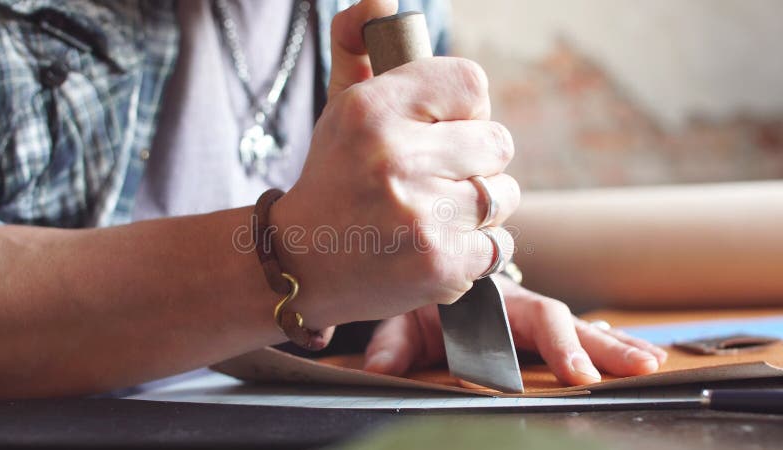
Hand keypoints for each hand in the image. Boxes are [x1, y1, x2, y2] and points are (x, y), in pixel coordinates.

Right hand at [270, 0, 519, 327]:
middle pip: (497, 142)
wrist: (302, 266)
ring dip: (479, 208)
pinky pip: (500, 244)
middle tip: (435, 179)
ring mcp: (420, 215)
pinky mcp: (440, 263)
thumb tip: (379, 0)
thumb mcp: (339, 108)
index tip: (444, 129)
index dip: (467, 109)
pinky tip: (439, 247)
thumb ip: (358, 47)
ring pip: (502, 195)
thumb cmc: (334, 179)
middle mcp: (395, 158)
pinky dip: (479, 249)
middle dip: (474, 162)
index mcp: (371, 109)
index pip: (472, 82)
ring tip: (434, 216)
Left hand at [363, 274, 667, 384]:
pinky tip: (634, 350)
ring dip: (618, 343)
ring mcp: (533, 318)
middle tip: (641, 368)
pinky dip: (606, 340)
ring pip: (582, 327)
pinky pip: (577, 332)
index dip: (562, 346)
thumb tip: (380, 370)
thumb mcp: (403, 319)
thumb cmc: (421, 300)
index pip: (539, 320)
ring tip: (652, 362)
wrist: (425, 273)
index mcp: (497, 301)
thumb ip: (393, 344)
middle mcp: (522, 307)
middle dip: (606, 347)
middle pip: (571, 323)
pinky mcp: (537, 329)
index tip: (580, 375)